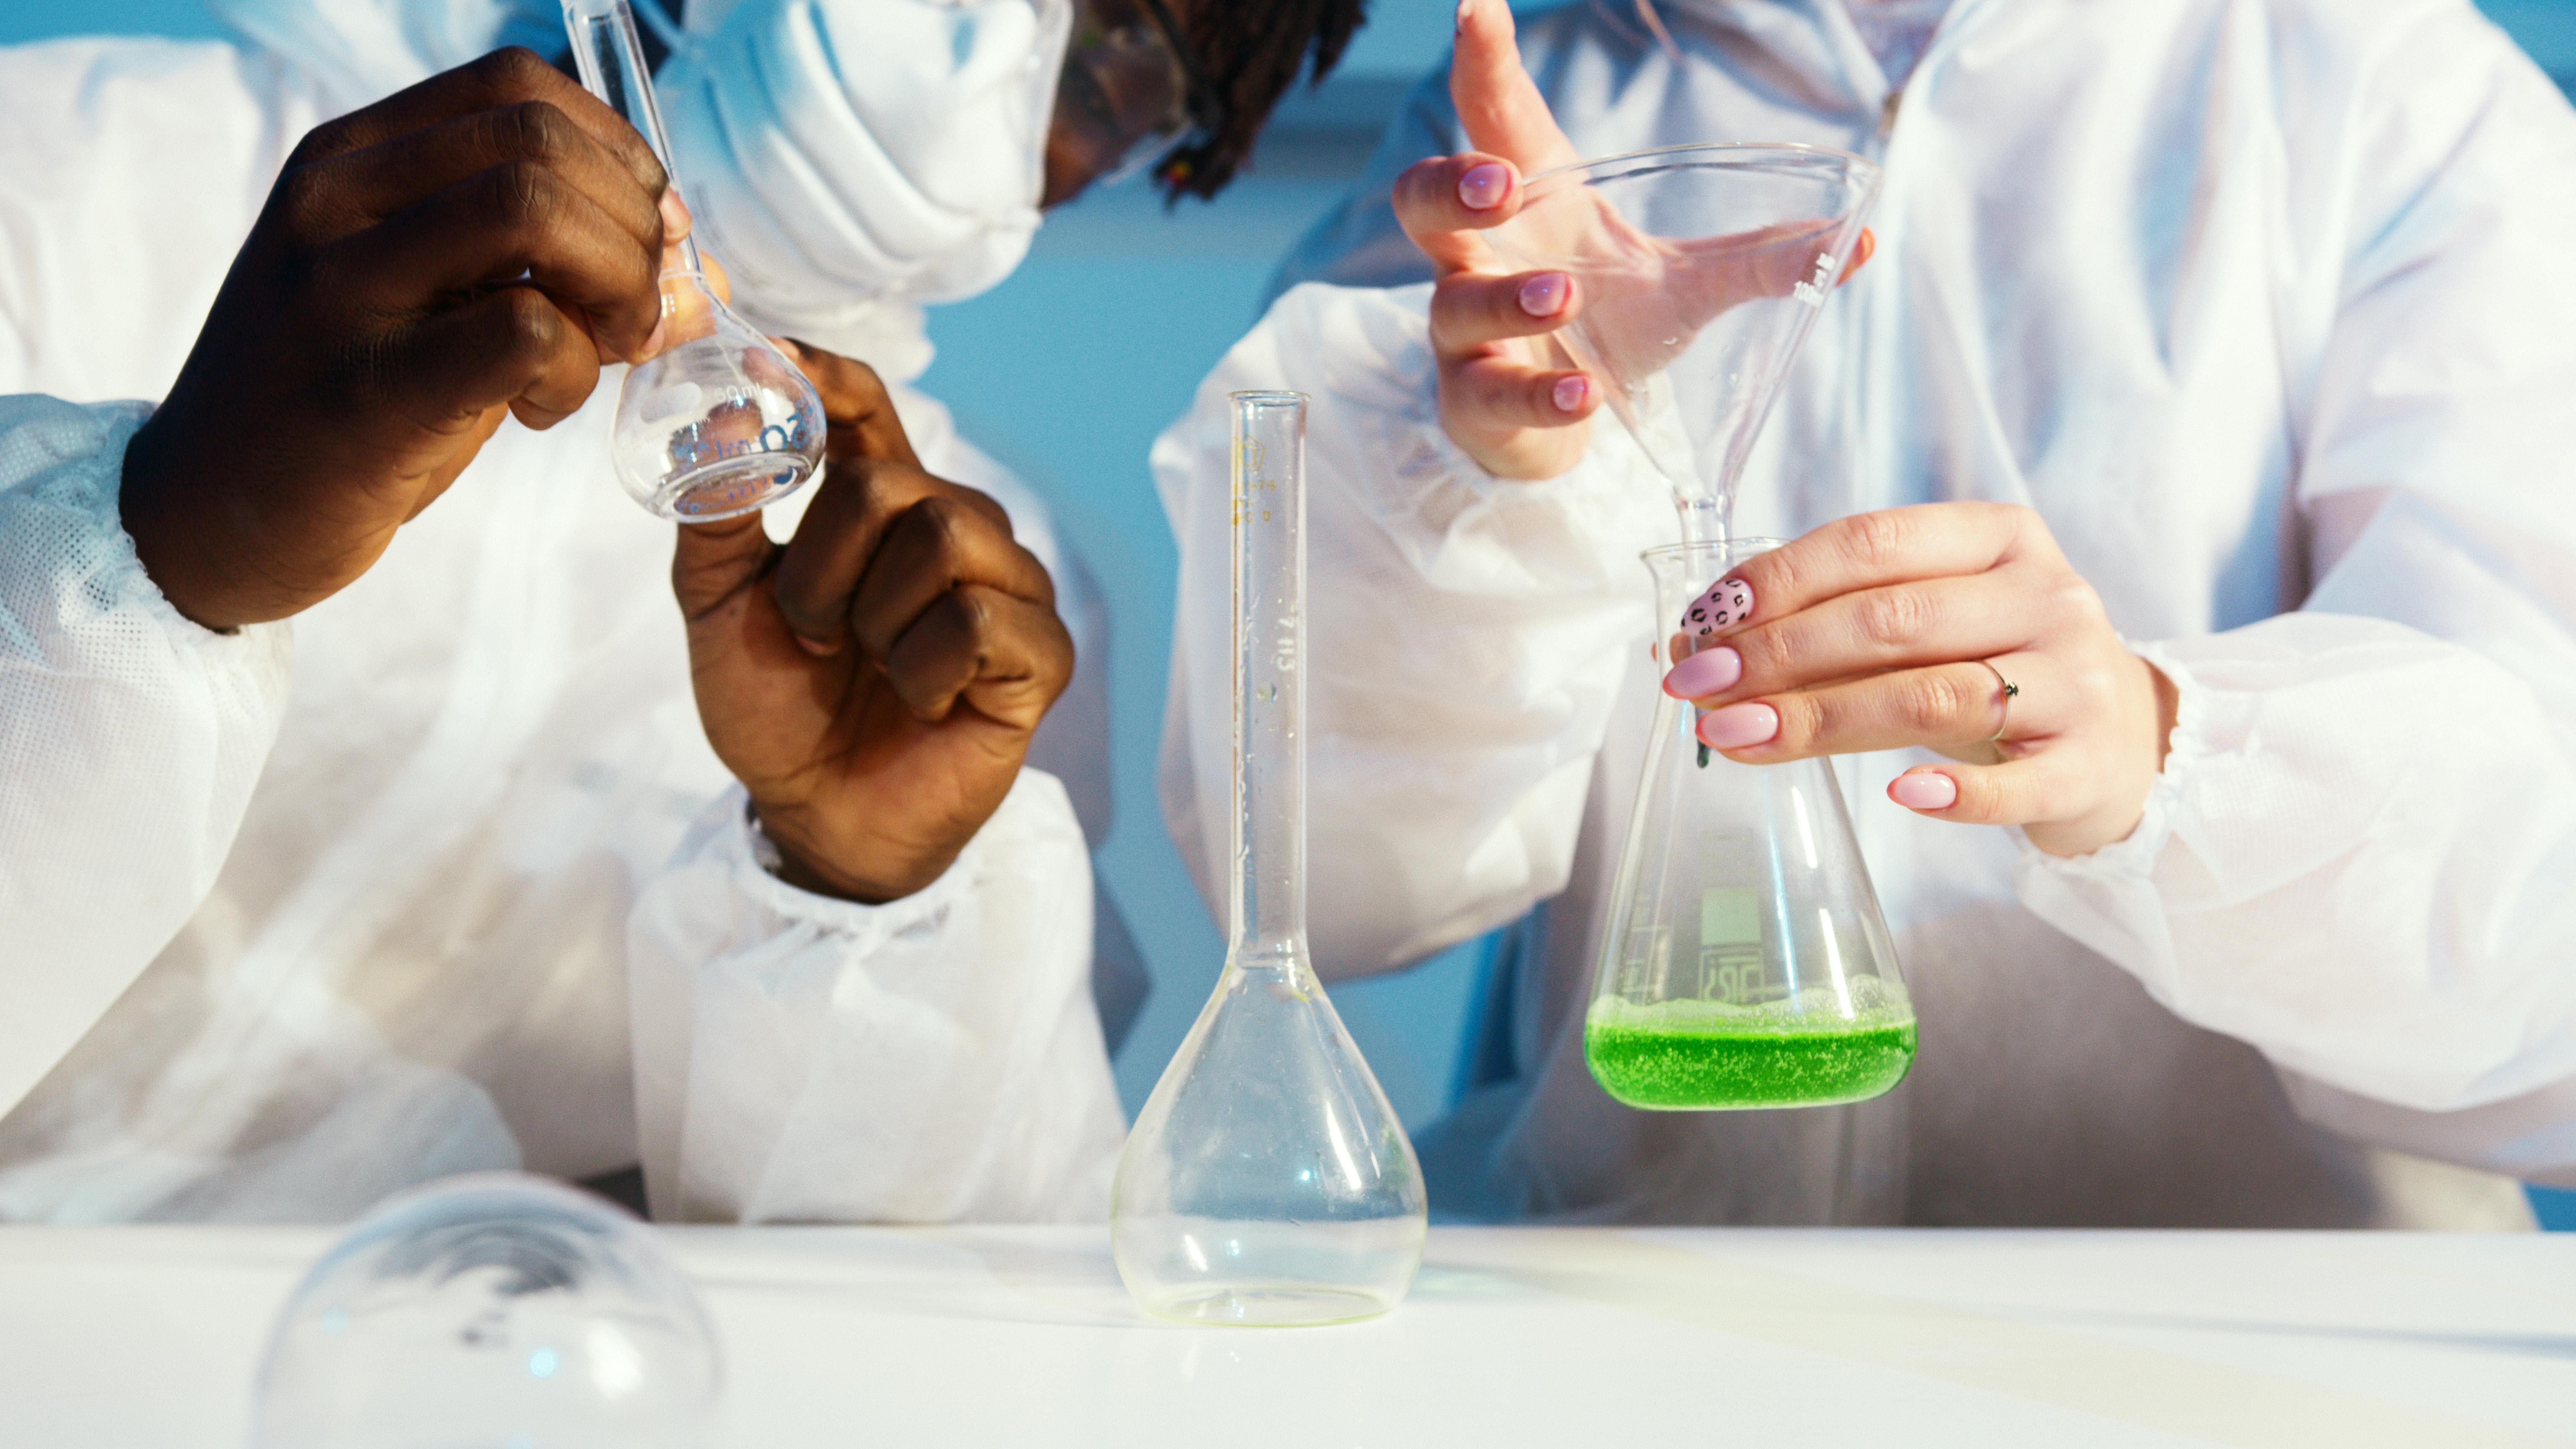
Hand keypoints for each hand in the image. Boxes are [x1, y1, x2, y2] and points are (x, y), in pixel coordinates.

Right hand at [119, 48, 678, 629]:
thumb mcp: (433, 300)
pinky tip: (538, 408)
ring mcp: (341, 291)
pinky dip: (574, 370)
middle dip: (633, 227)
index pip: (516, 87)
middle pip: (540, 144)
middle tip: (637, 313)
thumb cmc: (346, 402)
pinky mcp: (368, 392)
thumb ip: (546, 265)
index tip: (646, 234)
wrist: (206, 513)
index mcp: (351, 160)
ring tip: (599, 352)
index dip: (616, 153)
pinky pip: (525, 330)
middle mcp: (335, 201)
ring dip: (615, 286)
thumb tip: (695, 264)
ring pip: (535, 213)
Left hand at [674, 345, 1071, 902]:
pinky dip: (923, 670)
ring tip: (870, 667)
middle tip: (815, 635)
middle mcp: (957, 528)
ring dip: (876, 618)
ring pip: (945, 537)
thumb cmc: (778, 707)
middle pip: (893, 482)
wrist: (815, 815)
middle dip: (825, 566)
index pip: (866, 405)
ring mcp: (1009, 588)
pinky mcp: (1041, 655)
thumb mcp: (719, 603)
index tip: (770, 358)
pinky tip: (920, 701)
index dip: (826, 376)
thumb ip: (716, 510)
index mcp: (882, 504)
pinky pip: (979, 619)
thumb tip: (717, 414)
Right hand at [1395, 0, 1871, 479]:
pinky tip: (1584, 393)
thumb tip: (1862, 240)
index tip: (1474, 5)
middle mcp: (1481, 258)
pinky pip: (1490, 392)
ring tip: (1565, 291)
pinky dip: (1539, 393)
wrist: (1558, 425)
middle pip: (1422, 201)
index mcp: (1532, 202)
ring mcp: (1467, 332)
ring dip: (1507, 294)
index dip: (1480, 63)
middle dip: (1451, 186)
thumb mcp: (1688, 285)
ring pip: (1454, 301)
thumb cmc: (1608, 327)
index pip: (1492, 120)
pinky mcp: (1475, 402)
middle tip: (1498, 182)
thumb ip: (1763, 260)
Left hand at [1658, 504, 2180, 856]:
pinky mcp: (2086, 766)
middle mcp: (2044, 596)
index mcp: (1998, 537)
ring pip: (1933, 693)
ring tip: (1738, 736)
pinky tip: (1895, 797)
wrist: (2121, 740)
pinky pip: (2012, 783)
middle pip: (1891, 620)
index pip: (1870, 543)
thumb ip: (1829, 623)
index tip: (1700, 627)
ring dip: (1822, 718)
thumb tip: (1689, 649)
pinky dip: (1951, 792)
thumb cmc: (1995, 667)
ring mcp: (2074, 682)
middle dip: (1778, 654)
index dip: (1775, 582)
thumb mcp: (1929, 623)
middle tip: (1698, 689)